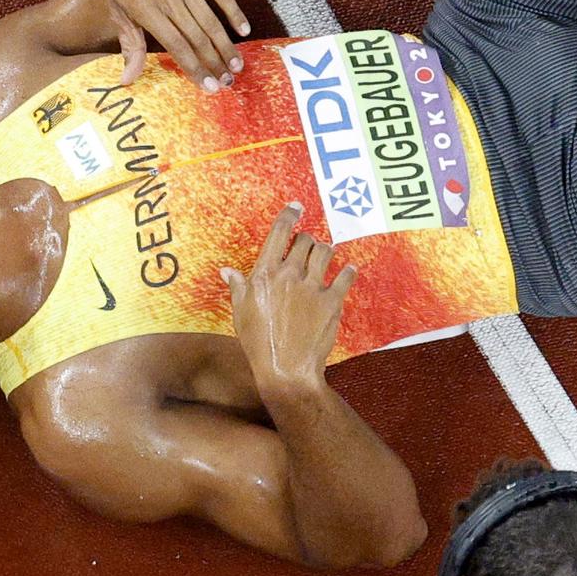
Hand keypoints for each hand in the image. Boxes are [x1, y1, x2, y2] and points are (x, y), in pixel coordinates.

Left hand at [96, 0, 249, 89]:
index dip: (194, 69)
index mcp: (146, 11)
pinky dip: (233, 12)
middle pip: (197, 38)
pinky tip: (243, 29)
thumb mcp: (118, 7)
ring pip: (210, 20)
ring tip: (237, 65)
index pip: (176, 47)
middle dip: (214, 63)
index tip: (209, 87)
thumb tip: (127, 80)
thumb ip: (129, 44)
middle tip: (228, 82)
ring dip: (226, 45)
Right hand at [222, 204, 355, 396]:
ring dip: (325, 250)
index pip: (279, 233)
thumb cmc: (258, 342)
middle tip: (307, 245)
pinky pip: (345, 276)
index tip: (296, 207)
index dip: (289, 215)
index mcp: (266, 274)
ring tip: (324, 255)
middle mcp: (290, 274)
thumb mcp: (240, 312)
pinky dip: (348, 271)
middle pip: (305, 240)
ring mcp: (313, 287)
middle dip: (307, 239)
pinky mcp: (332, 302)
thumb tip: (227, 271)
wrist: (285, 369)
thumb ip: (237, 287)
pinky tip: (348, 270)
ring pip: (325, 252)